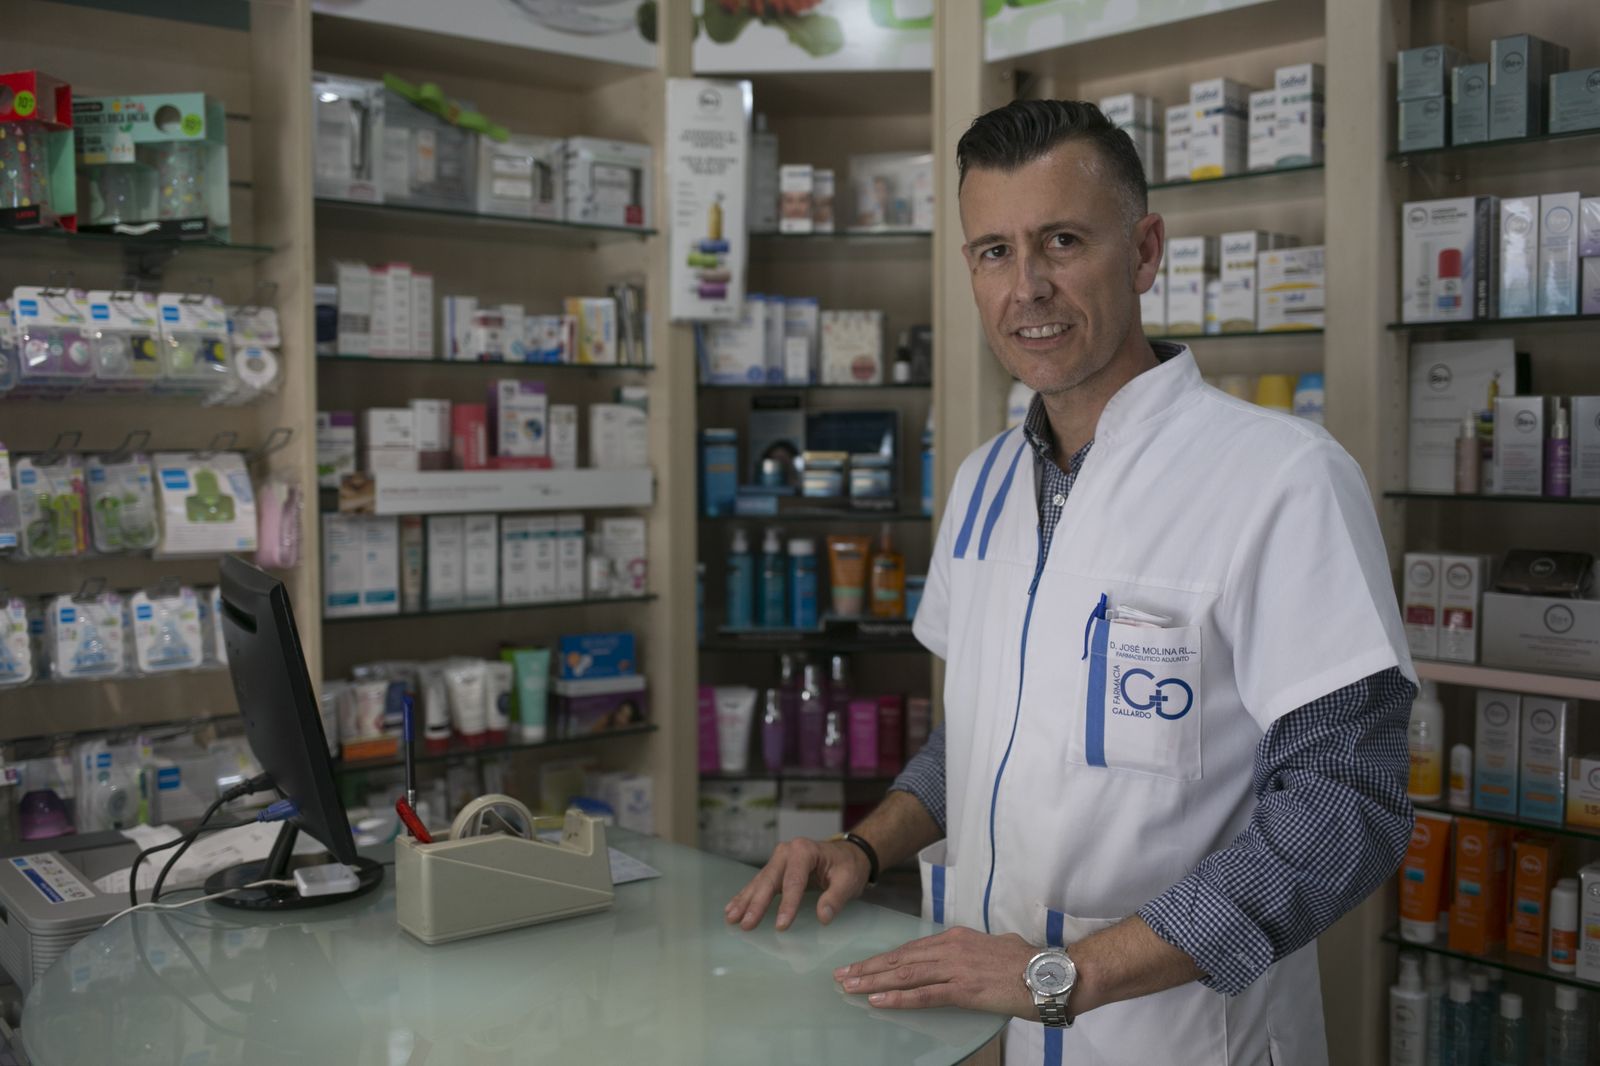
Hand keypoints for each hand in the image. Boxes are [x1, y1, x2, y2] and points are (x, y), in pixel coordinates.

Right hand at [724, 837, 870, 930]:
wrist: (849, 854)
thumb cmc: (848, 866)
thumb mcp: (849, 880)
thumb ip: (836, 898)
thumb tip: (823, 917)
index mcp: (804, 851)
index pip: (794, 881)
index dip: (787, 904)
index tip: (781, 926)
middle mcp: (787, 851)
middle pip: (770, 880)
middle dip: (757, 904)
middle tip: (746, 924)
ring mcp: (779, 859)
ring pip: (760, 882)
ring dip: (745, 901)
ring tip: (731, 918)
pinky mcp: (776, 869)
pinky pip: (759, 884)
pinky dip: (746, 896)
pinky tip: (733, 908)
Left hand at [834, 927, 1038, 1018]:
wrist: (1051, 973)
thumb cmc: (1027, 964)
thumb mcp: (994, 948)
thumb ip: (974, 952)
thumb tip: (966, 959)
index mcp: (956, 937)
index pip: (910, 948)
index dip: (883, 958)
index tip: (861, 964)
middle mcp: (951, 948)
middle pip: (900, 959)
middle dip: (868, 968)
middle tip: (841, 975)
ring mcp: (956, 967)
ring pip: (905, 974)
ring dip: (873, 981)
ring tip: (850, 987)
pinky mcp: (964, 989)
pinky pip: (924, 994)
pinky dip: (898, 998)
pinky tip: (878, 1000)